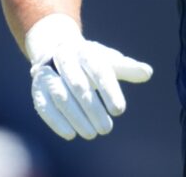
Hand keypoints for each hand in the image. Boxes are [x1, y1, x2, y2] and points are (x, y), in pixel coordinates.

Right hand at [25, 14, 152, 139]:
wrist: (56, 50)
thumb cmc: (90, 60)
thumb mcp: (109, 60)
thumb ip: (127, 68)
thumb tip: (148, 73)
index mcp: (86, 51)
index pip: (99, 71)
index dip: (109, 91)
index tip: (119, 110)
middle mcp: (65, 59)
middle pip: (79, 85)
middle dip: (93, 108)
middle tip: (107, 128)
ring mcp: (49, 73)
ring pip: (61, 96)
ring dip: (76, 117)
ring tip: (92, 134)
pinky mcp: (37, 88)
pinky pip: (44, 106)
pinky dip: (56, 121)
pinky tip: (71, 135)